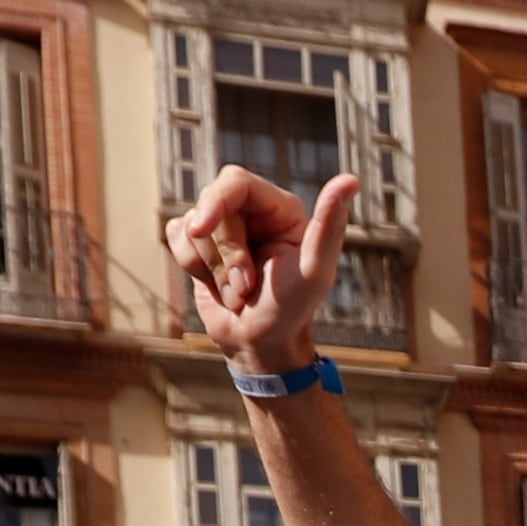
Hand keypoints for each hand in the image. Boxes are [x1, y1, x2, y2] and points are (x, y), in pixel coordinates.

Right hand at [170, 162, 361, 373]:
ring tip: (238, 292)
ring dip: (211, 268)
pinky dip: (192, 267)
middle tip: (245, 287)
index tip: (201, 228)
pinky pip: (176, 236)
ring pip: (191, 225)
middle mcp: (252, 210)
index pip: (235, 181)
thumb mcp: (313, 271)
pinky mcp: (200, 243)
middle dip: (222, 254)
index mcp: (280, 207)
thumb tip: (350, 180)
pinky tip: (217, 286)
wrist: (260, 346)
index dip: (215, 201)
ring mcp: (224, 226)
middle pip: (211, 206)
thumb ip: (329, 226)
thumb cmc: (291, 311)